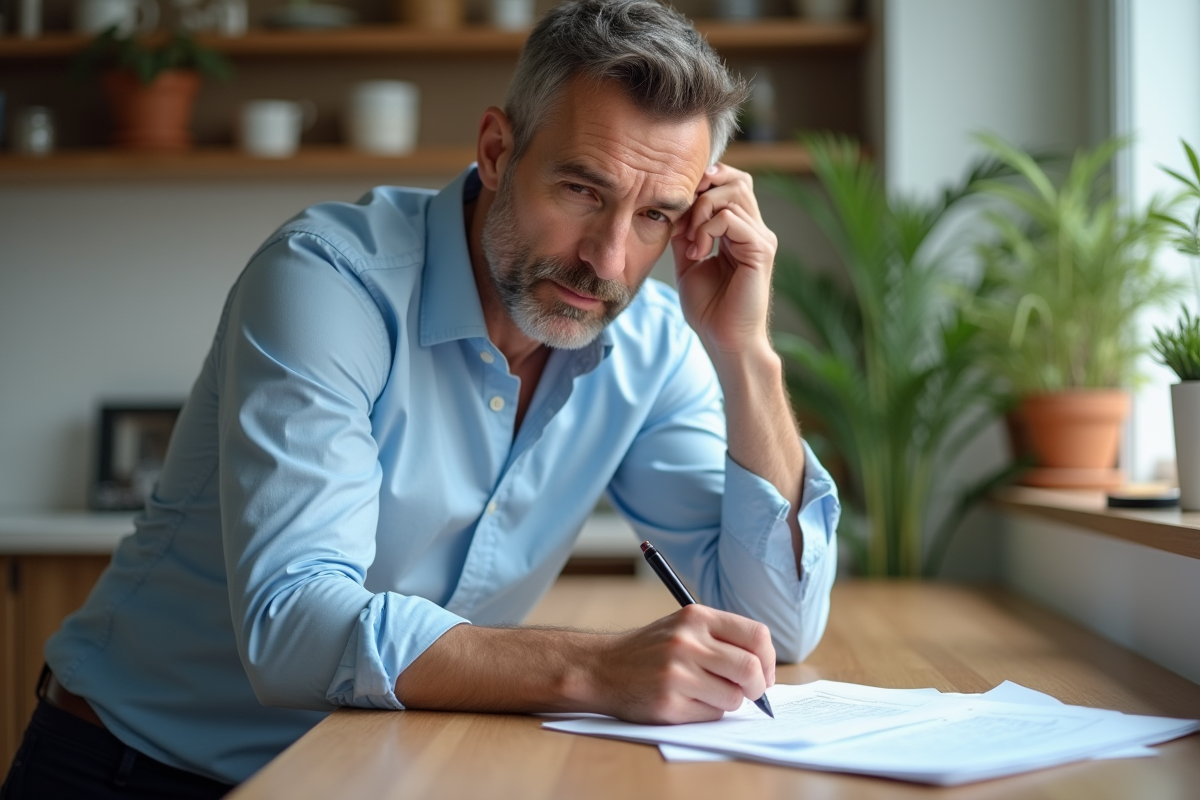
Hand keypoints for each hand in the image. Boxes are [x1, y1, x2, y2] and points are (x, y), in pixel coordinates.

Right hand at [589, 604, 775, 723]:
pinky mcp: (669, 704)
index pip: (756, 635)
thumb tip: (765, 669)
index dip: (768, 659)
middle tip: (751, 693)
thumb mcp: (683, 627)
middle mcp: (687, 642)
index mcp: (696, 617)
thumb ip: (721, 639)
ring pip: (734, 697)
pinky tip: (687, 702)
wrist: (602, 668)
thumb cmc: (651, 650)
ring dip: (729, 701)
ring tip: (707, 694)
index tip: (764, 672)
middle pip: (750, 669)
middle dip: (758, 687)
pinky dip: (708, 713)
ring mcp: (677, 674)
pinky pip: (711, 715)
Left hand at [672, 163, 778, 360]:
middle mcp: (755, 230)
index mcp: (741, 231)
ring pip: (732, 193)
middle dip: (702, 193)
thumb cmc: (709, 309)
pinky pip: (730, 219)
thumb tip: (674, 209)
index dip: (704, 185)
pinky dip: (706, 230)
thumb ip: (686, 233)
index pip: (732, 184)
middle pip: (736, 180)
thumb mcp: (689, 262)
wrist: (724, 340)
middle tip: (683, 223)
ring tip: (691, 243)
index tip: (679, 208)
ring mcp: (761, 238)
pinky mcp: (761, 250)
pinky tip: (698, 253)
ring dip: (701, 212)